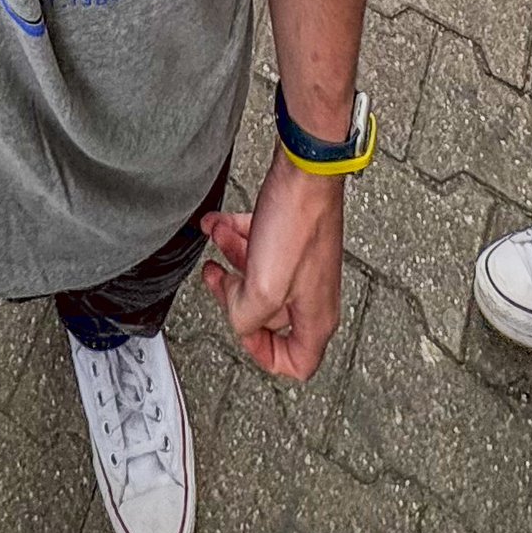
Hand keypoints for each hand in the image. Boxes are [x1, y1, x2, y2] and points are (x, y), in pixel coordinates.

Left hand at [199, 150, 347, 383]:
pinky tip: (219, 223)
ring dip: (232, 259)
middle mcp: (312, 294)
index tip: (241, 329)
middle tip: (217, 279)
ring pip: (260, 278)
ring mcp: (303, 264)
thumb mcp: (263, 286)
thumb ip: (245, 314)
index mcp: (315, 317)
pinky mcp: (293, 238)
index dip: (263, 353)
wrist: (305, 170)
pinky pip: (260, 247)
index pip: (297, 363)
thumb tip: (238, 315)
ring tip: (216, 240)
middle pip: (269, 317)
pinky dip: (237, 237)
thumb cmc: (297, 223)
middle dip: (235, 296)